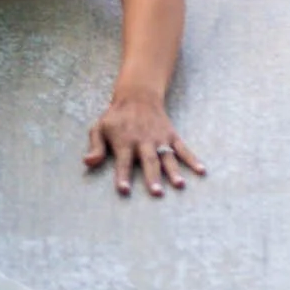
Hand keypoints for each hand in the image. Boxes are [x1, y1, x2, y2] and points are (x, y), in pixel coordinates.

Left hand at [85, 93, 206, 196]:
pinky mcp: (171, 136)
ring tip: (179, 185)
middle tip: (157, 192)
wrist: (137, 96)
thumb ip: (95, 146)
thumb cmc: (115, 117)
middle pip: (148, 161)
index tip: (124, 190)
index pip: (123, 162)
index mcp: (124, 141)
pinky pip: (183, 149)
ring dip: (173, 171)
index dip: (123, 175)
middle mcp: (143, 141)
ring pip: (167, 156)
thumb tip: (87, 162)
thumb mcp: (99, 128)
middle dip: (152, 177)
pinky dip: (193, 159)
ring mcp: (159, 139)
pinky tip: (202, 171)